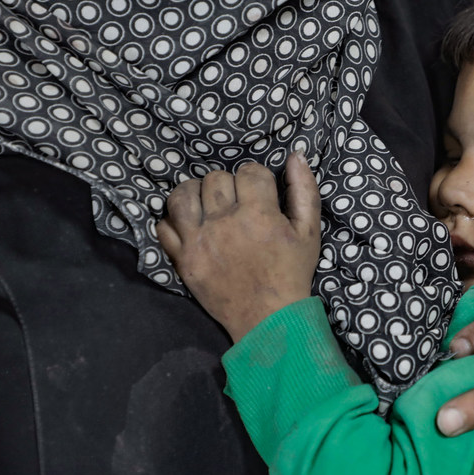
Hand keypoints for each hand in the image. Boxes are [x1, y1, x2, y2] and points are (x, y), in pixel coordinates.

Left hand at [157, 156, 320, 341]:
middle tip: (237, 203)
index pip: (249, 171)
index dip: (257, 178)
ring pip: (183, 195)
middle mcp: (225, 223)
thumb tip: (296, 155)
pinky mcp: (183, 259)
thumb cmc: (292, 274)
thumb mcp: (310, 232)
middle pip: (215, 178)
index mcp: (258, 214)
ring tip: (207, 206)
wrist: (269, 320)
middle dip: (228, 185)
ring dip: (195, 193)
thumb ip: (304, 190)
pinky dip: (173, 221)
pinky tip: (190, 226)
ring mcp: (199, 241)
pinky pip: (164, 226)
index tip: (261, 194)